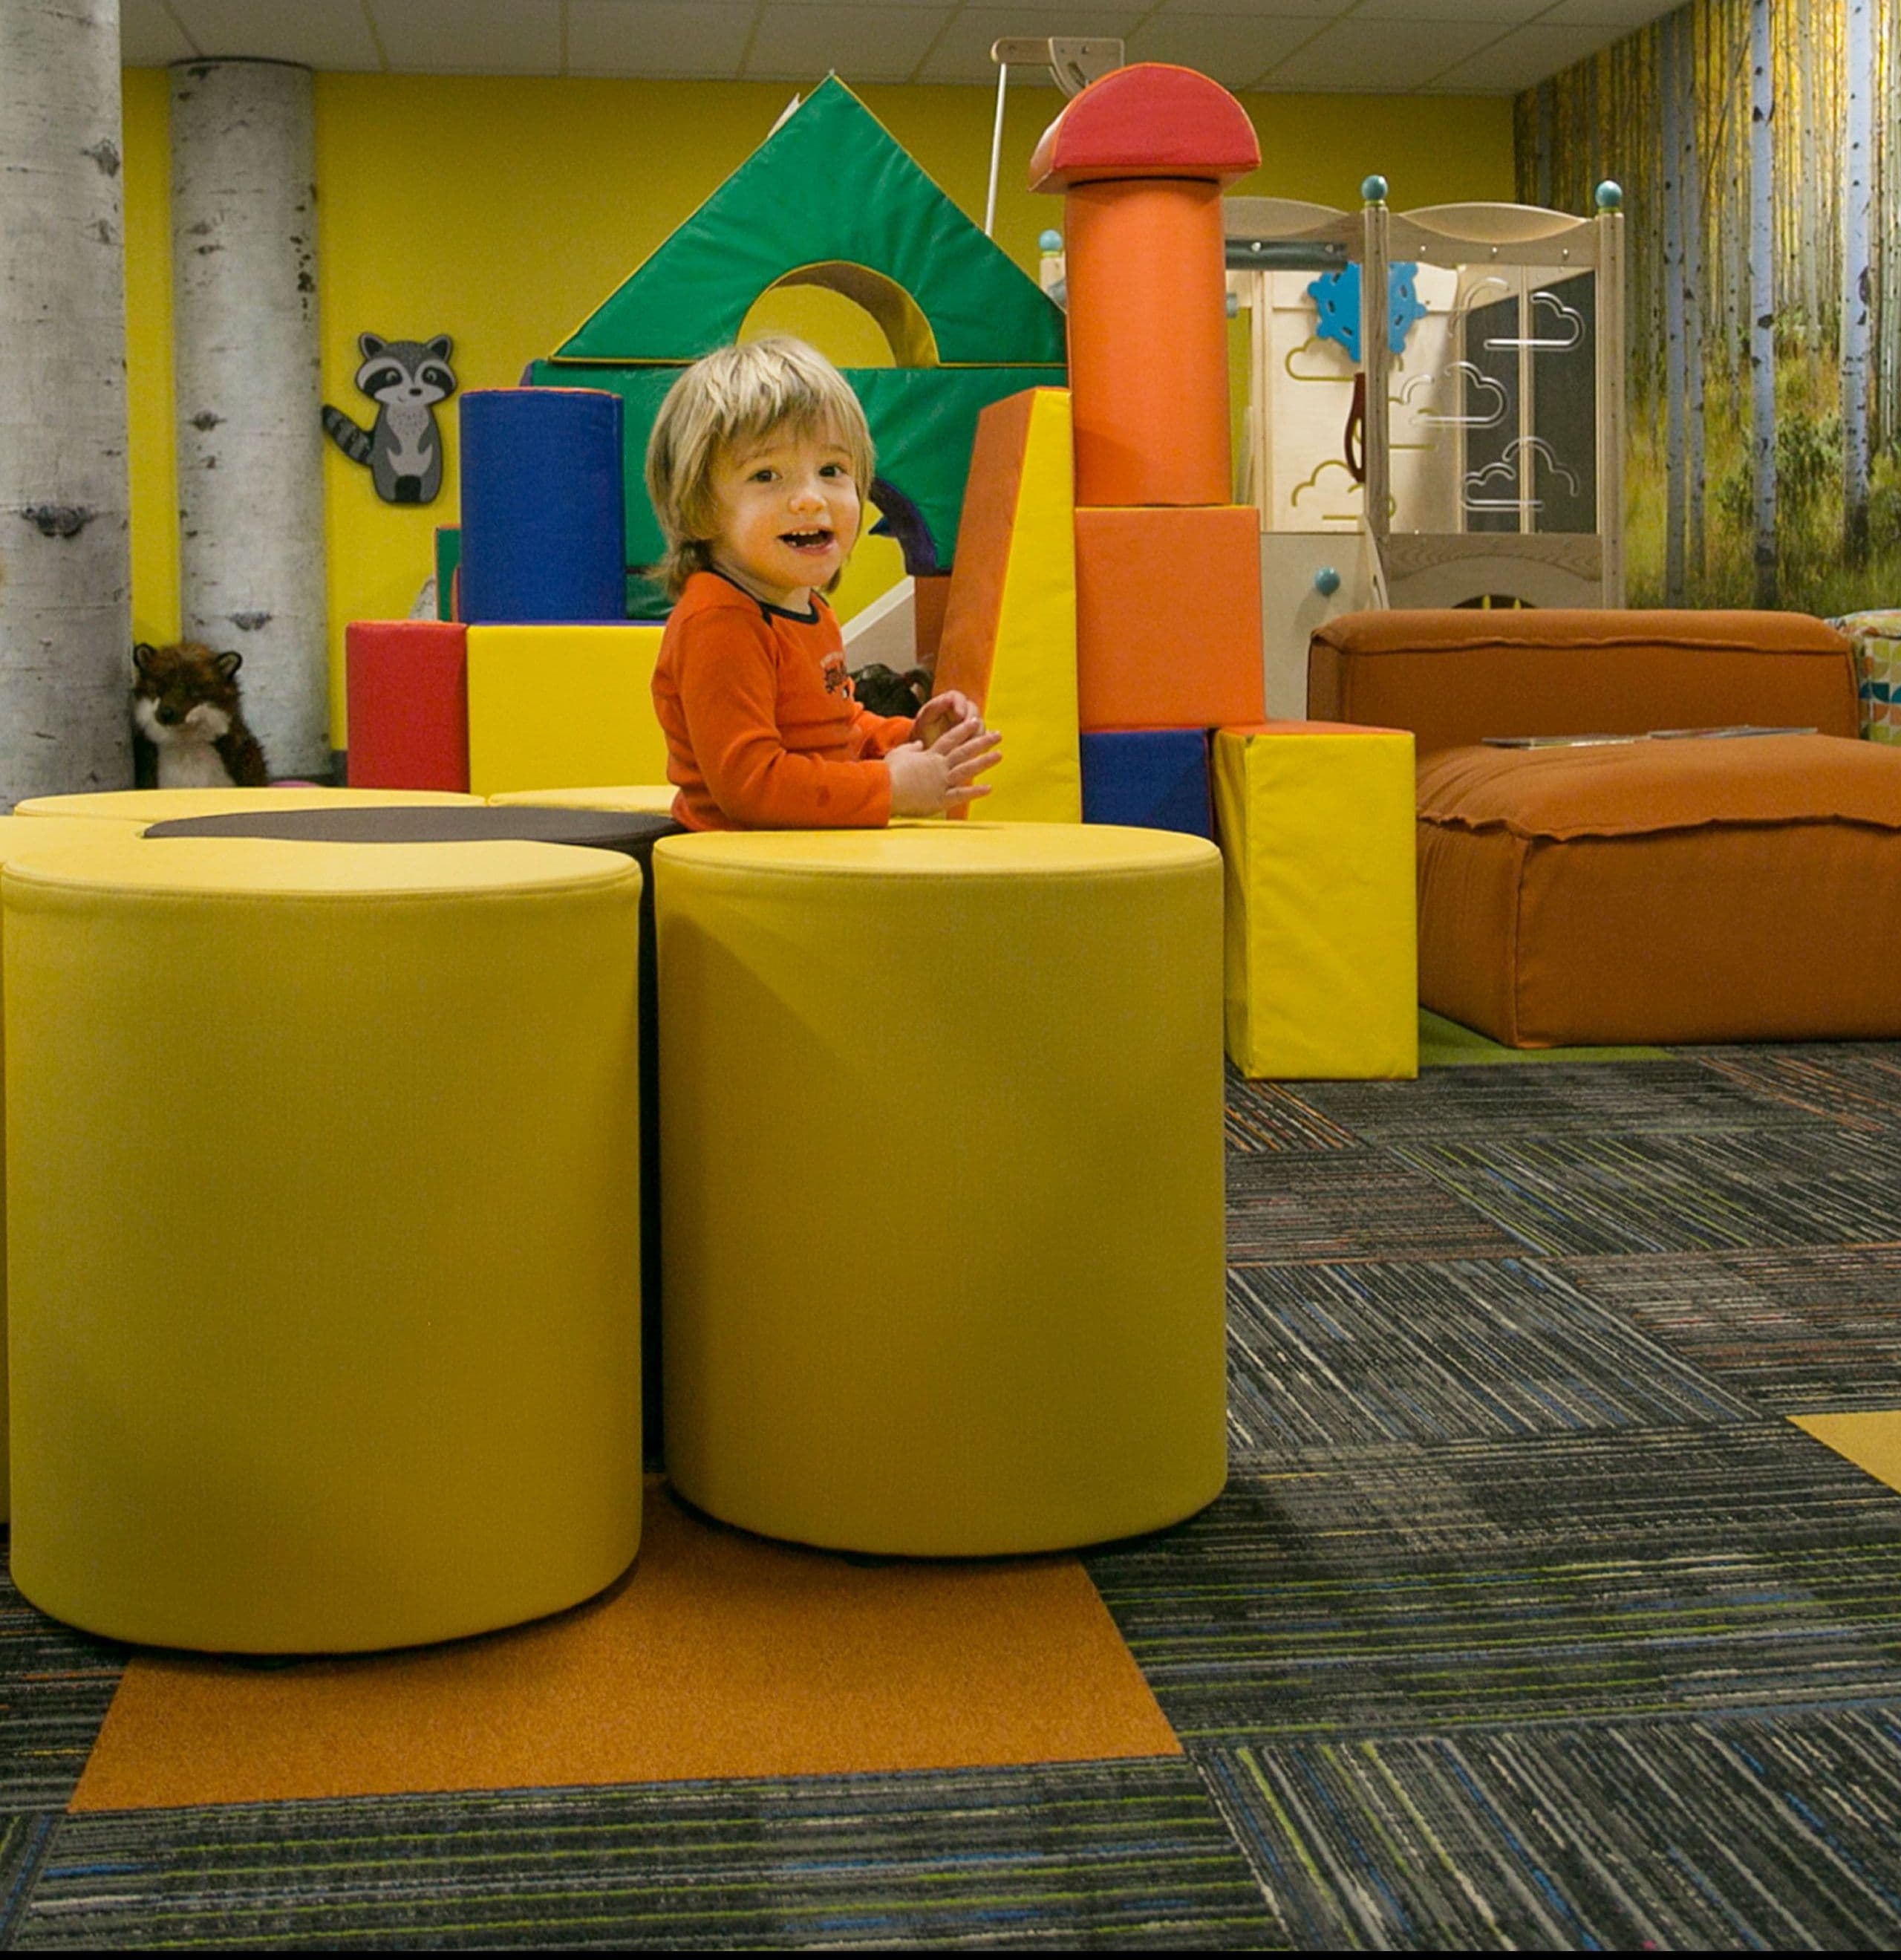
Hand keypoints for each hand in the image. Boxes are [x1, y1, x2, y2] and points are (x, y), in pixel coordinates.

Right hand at [886, 712, 1002, 816]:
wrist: (884, 789)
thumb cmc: (889, 772)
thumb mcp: (899, 754)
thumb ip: (912, 748)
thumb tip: (919, 744)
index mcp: (930, 755)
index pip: (951, 738)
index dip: (964, 729)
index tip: (976, 721)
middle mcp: (939, 766)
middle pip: (964, 751)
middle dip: (982, 742)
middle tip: (998, 735)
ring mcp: (941, 782)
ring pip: (967, 769)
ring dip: (984, 762)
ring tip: (999, 755)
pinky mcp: (940, 799)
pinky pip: (961, 794)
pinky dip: (975, 791)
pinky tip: (989, 788)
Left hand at [912, 689, 983, 749]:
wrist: (926, 753)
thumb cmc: (924, 734)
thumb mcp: (925, 720)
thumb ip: (934, 707)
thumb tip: (947, 698)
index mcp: (948, 702)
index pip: (958, 697)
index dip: (961, 705)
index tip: (959, 715)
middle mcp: (961, 710)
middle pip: (972, 709)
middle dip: (970, 720)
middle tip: (967, 731)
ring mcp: (970, 723)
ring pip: (980, 724)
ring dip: (976, 733)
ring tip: (969, 744)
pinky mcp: (975, 736)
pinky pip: (984, 738)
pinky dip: (980, 744)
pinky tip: (974, 751)